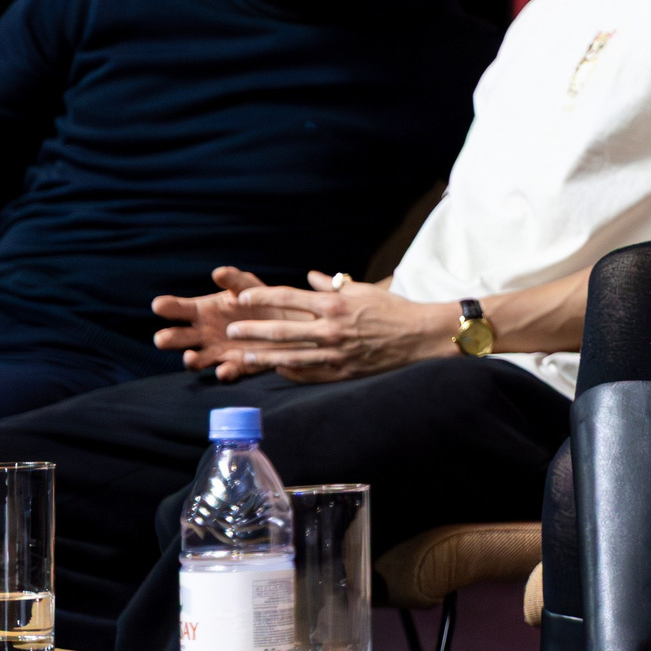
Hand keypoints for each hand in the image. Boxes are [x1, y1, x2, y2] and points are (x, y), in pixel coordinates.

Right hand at [153, 268, 284, 381]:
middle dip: (168, 339)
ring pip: (196, 361)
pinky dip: (224, 373)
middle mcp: (203, 334)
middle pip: (177, 338)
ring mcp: (217, 352)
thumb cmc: (258, 300)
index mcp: (202, 311)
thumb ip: (235, 280)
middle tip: (161, 338)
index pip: (177, 309)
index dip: (167, 307)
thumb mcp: (248, 286)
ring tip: (190, 357)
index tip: (158, 304)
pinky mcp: (237, 365)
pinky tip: (224, 370)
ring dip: (190, 361)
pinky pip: (226, 372)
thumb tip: (219, 273)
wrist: (284, 321)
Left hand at [216, 273, 447, 383]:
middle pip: (282, 330)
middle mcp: (331, 329)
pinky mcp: (342, 372)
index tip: (242, 298)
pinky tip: (275, 369)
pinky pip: (308, 373)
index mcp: (335, 304)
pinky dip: (289, 371)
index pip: (289, 298)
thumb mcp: (364, 290)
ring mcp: (336, 353)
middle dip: (253, 330)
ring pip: (290, 356)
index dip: (263, 298)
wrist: (420, 335)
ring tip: (243, 356)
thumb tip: (312, 277)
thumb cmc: (393, 309)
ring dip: (264, 356)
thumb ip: (334, 285)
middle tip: (231, 331)